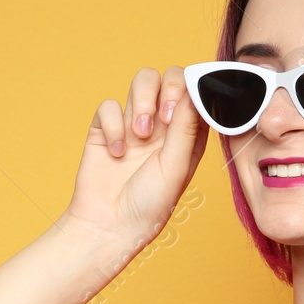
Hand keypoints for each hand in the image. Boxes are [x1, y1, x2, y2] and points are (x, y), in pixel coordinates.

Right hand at [64, 66, 207, 248]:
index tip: (189, 102)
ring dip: (143, 101)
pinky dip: (113, 125)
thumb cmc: (149, 205)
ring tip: (140, 133)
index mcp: (189, 133)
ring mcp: (135, 122)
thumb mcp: (176, 167)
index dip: (195, 87)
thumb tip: (195, 91)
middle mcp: (165, 124)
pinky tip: (116, 153)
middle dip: (168, 89)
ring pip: (143, 81)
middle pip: (171, 77)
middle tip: (164, 117)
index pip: (197, 92)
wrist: (108, 226)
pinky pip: (108, 105)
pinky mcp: (106, 128)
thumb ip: (186, 128)